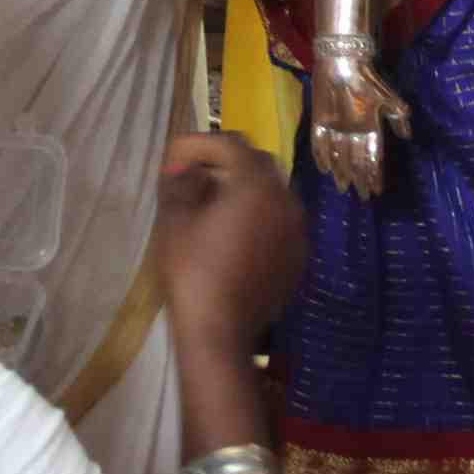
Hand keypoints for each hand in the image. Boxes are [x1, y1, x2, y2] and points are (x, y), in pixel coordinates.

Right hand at [151, 127, 307, 347]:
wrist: (220, 330)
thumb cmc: (193, 272)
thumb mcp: (175, 221)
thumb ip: (180, 182)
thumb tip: (185, 168)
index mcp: (256, 184)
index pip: (230, 143)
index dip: (199, 145)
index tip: (175, 160)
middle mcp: (285, 199)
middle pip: (257, 162)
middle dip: (225, 162)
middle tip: (195, 177)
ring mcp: (298, 228)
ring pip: (272, 191)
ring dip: (245, 189)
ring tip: (214, 205)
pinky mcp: (299, 254)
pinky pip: (280, 220)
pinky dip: (259, 215)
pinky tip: (235, 234)